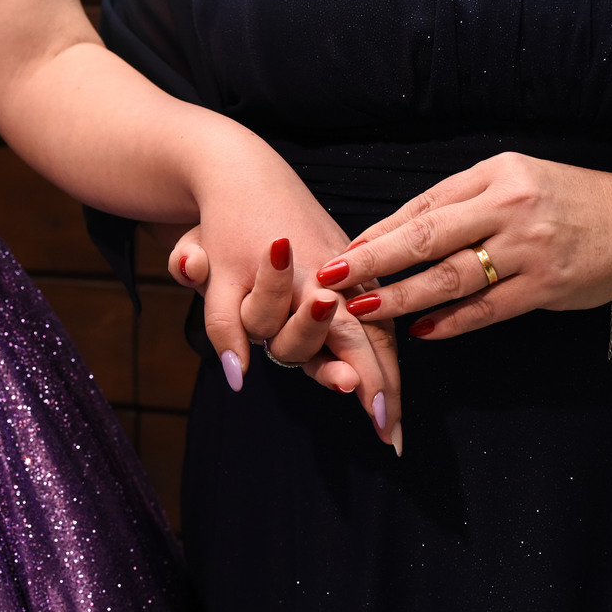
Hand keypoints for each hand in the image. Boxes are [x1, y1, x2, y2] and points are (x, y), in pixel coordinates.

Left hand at [167, 226, 402, 453]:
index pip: (353, 343)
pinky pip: (367, 316)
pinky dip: (375, 348)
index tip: (379, 421)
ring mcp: (345, 275)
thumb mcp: (218, 278)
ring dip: (382, 375)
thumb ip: (227, 327)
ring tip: (389, 420)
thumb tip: (239, 377)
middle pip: (372, 343)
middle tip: (393, 437)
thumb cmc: (227, 226)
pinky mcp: (343, 270)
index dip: (367, 383)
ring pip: (373, 332)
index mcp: (314, 283)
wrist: (241, 174)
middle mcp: (339, 282)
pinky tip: (382, 378)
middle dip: (383, 391)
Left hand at [315, 152, 611, 337]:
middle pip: (428, 238)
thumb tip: (385, 236)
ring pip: (452, 278)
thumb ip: (457, 205)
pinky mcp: (547, 286)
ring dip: (403, 297)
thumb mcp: (510, 183)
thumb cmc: (560, 203)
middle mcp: (511, 207)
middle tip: (331, 279)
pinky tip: (421, 331)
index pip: (423, 206)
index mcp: (495, 175)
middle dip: (374, 262)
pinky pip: (488, 309)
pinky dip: (451, 322)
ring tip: (365, 309)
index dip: (377, 234)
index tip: (339, 254)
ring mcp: (531, 248)